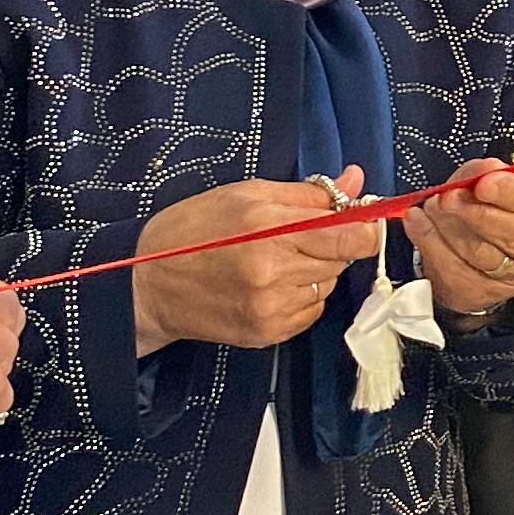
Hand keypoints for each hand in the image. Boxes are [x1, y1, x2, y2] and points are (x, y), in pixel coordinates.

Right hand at [131, 174, 382, 354]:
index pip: (351, 236)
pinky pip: (311, 310)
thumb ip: (308, 193)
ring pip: (326, 284)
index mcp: (269, 228)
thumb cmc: (193, 229)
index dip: (365, 227)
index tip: (359, 219)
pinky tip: (270, 285)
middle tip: (296, 236)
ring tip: (275, 260)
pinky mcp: (267, 333)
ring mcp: (271, 308)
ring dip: (313, 271)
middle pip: (341, 259)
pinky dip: (300, 296)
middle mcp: (273, 271)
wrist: (148, 284)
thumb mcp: (246, 194)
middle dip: (330, 244)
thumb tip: (356, 180)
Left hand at [411, 167, 513, 323]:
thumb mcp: (509, 183)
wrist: (496, 252)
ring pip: (480, 253)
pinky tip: (417, 220)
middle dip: (477, 213)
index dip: (510, 193)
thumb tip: (482, 171)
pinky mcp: (481, 292)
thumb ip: (494, 174)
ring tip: (433, 204)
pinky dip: (429, 241)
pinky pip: (453, 268)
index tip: (483, 183)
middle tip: (450, 196)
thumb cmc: (507, 208)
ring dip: (449, 225)